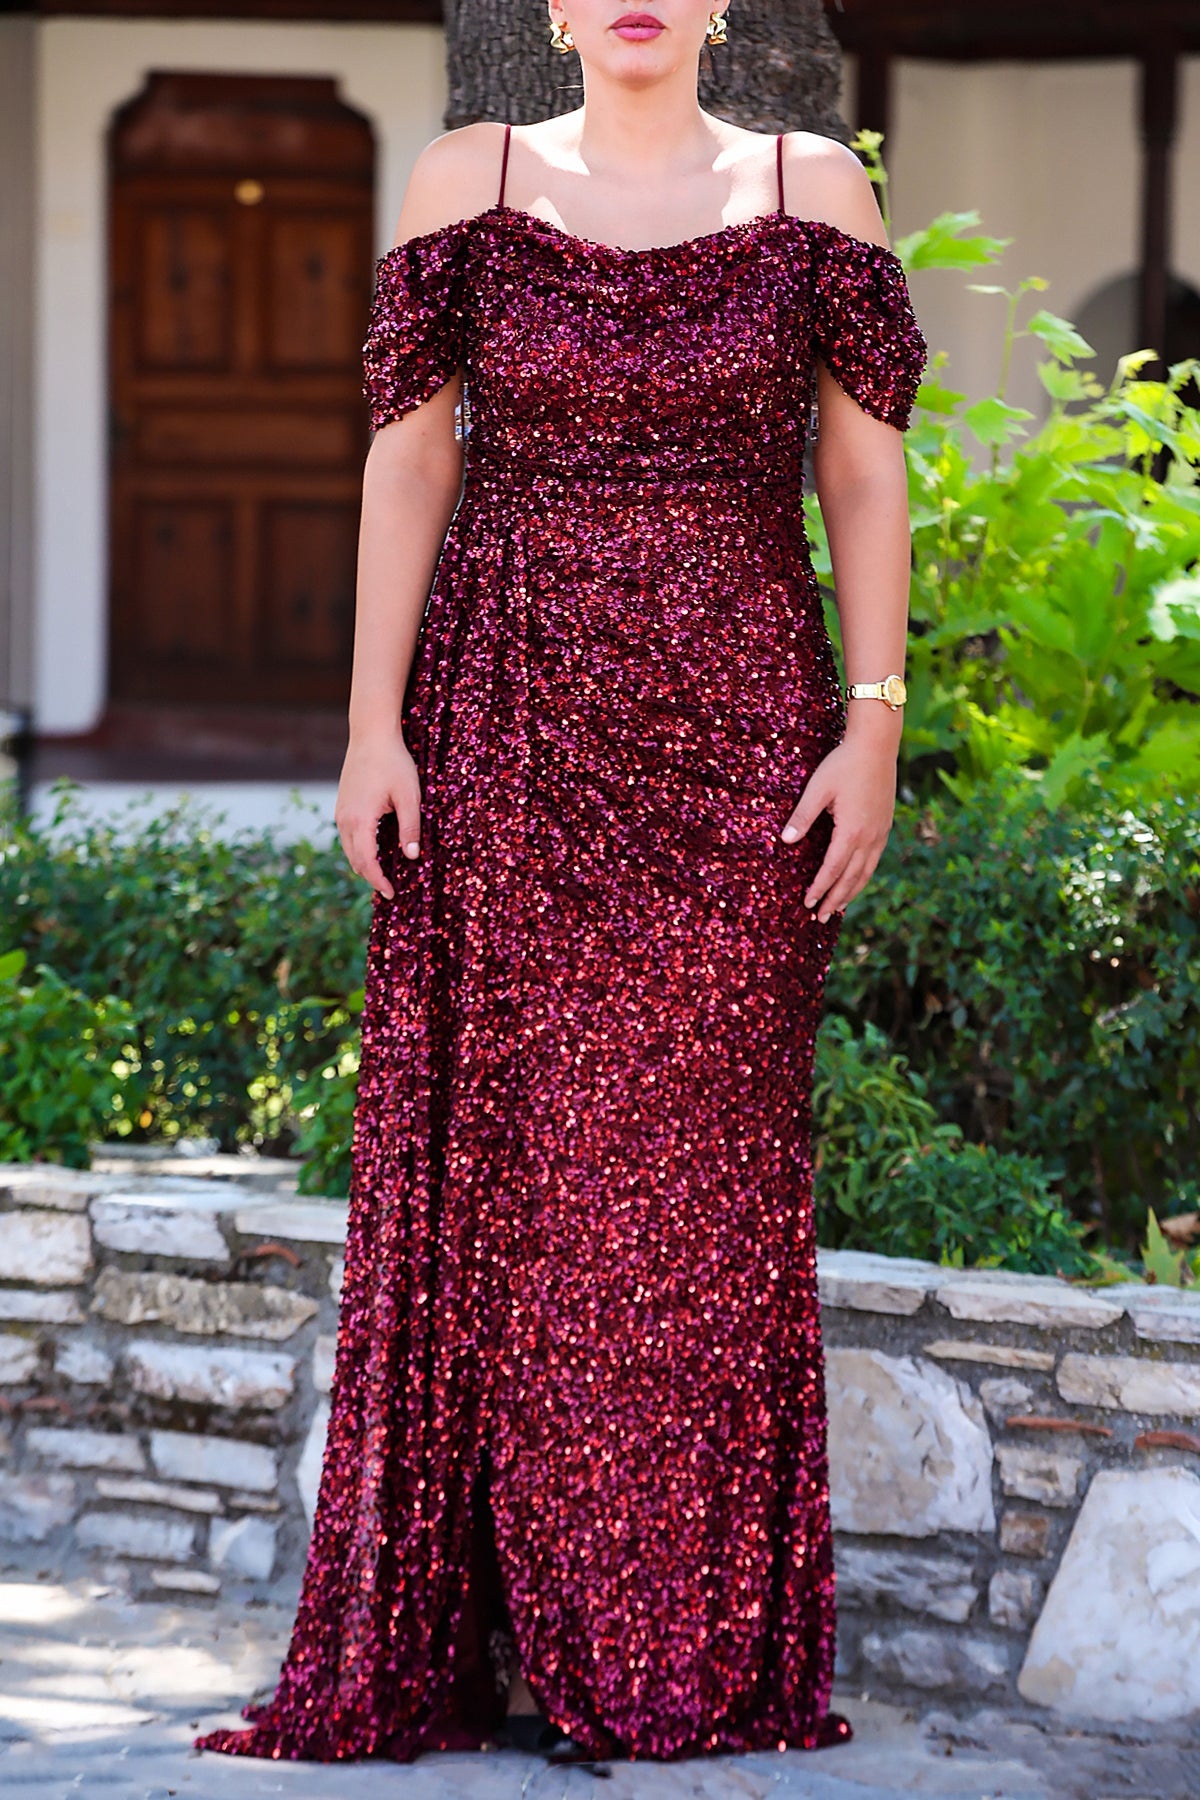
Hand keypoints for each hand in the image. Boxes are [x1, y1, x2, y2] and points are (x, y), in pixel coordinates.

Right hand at [335, 734, 421, 899]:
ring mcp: (341, 812)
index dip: (378, 881)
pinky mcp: (342, 805)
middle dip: (370, 877)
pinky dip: (358, 849)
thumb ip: (410, 828)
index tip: (391, 894)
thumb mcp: (409, 796)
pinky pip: (347, 836)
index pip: (366, 862)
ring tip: (382, 873)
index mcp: (361, 820)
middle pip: (354, 860)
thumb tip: (412, 857)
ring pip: (348, 849)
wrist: (371, 735)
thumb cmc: (394, 763)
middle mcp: (345, 819)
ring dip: (363, 864)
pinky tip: (373, 850)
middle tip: (389, 889)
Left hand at [779, 735, 897, 921]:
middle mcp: (870, 837)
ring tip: (837, 908)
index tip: (807, 904)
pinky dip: (863, 876)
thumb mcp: (817, 788)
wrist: (877, 745)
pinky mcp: (885, 825)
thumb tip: (786, 841)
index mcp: (851, 831)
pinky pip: (874, 860)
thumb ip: (802, 816)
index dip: (819, 888)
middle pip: (851, 878)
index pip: (832, 869)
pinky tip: (856, 880)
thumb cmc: (843, 764)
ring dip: (851, 892)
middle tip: (819, 918)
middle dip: (834, 899)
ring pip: (866, 872)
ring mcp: (881, 832)